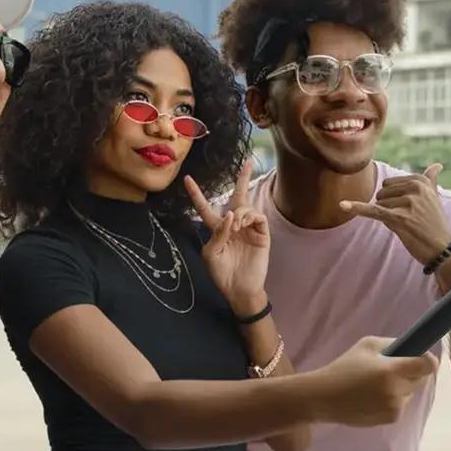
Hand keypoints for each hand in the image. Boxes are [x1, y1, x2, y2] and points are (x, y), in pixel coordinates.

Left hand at [184, 160, 268, 307]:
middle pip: (238, 196)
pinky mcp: (262, 234)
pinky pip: (258, 217)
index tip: (188, 179)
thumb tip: (231, 214)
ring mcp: (249, 229)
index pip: (206, 207)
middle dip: (243, 179)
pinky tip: (242, 223)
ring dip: (239, 211)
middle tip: (247, 162)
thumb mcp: (211, 253)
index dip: (197, 194)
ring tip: (235, 225)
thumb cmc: (222, 273)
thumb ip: (218, 232)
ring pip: (246, 207)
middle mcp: (234, 225)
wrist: (239, 289)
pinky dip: (249, 216)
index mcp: (218, 229)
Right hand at [313, 336, 438, 425]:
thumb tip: (415, 348)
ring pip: (411, 392)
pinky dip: (395, 398)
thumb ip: (394, 344)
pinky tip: (374, 396)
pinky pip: (402, 403)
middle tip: (391, 368)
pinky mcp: (391, 419)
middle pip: (421, 378)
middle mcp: (397, 391)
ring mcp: (395, 408)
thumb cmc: (345, 367)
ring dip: (403, 385)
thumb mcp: (368, 345)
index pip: (428, 365)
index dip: (428, 359)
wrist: (324, 397)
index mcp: (392, 371)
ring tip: (378, 383)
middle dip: (412, 371)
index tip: (419, 357)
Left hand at [339, 164, 450, 264]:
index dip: (395, 200)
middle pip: (382, 194)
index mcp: (420, 181)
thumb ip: (431, 180)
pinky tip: (342, 205)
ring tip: (407, 225)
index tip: (412, 210)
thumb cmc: (435, 224)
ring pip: (379, 205)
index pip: (389, 184)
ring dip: (388, 218)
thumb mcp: (435, 198)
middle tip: (409, 219)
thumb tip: (437, 164)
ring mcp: (407, 203)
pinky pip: (373, 211)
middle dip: (389, 208)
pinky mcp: (399, 218)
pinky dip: (356, 208)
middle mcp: (415, 188)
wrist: (442, 249)